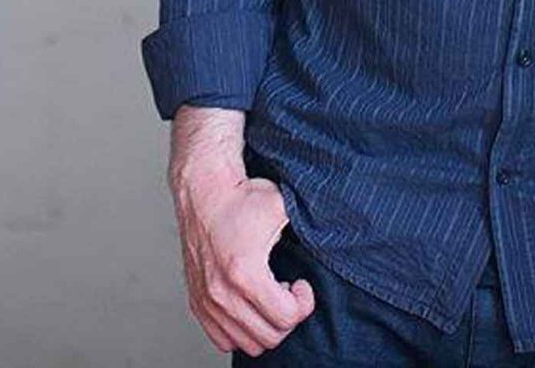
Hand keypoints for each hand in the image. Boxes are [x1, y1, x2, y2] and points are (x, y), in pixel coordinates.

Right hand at [173, 168, 315, 356]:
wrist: (203, 191)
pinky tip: (250, 306)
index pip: (286, 317)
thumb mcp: (283, 206)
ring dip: (266, 326)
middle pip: (269, 336)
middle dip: (288, 317)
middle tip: (289, 293)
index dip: (304, 303)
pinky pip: (223, 340)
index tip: (302, 285)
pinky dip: (241, 332)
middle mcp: (221, 292)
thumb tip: (337, 234)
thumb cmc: (243, 197)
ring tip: (270, 298)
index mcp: (245, 272)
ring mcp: (207, 300)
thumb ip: (309, 227)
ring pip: (247, 343)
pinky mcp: (197, 302)